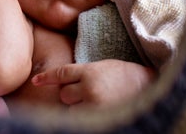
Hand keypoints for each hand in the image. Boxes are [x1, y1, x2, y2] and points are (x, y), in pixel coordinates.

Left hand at [31, 59, 155, 107]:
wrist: (150, 88)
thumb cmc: (126, 77)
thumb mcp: (103, 67)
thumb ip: (83, 73)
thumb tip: (63, 82)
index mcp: (90, 71)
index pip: (61, 73)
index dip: (47, 77)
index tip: (34, 81)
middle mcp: (89, 87)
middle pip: (64, 94)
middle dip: (71, 95)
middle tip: (89, 94)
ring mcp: (94, 103)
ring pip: (71, 108)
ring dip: (78, 107)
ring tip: (97, 102)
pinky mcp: (99, 115)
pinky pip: (81, 118)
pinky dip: (85, 115)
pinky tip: (96, 110)